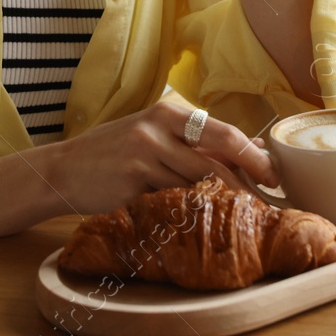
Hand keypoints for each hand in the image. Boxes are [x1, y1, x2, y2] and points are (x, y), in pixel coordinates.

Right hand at [37, 99, 278, 216]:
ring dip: (222, 203)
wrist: (62, 170)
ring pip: (197, 183)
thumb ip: (199, 140)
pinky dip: (190, 213)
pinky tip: (202, 224)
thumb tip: (252, 146)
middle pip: (217, 156)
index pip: (224, 132)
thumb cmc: (114, 153)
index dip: (253, 156)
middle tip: (269, 201)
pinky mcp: (130, 183)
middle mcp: (157, 128)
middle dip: (248, 180)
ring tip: (242, 218)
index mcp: (168, 111)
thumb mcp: (155, 136)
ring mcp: (143, 155)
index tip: (273, 175)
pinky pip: (171, 202)